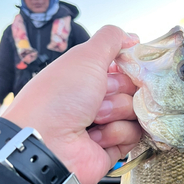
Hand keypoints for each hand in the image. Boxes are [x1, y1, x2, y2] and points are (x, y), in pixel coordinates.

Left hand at [2, 26, 141, 183]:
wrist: (47, 143)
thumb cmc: (61, 95)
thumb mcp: (85, 57)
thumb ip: (111, 39)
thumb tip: (133, 37)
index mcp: (89, 76)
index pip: (125, 66)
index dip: (128, 66)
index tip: (126, 66)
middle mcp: (98, 98)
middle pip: (133, 88)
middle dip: (119, 90)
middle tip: (100, 96)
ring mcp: (106, 123)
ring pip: (136, 111)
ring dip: (116, 112)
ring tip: (94, 119)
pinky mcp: (113, 147)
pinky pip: (133, 134)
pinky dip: (116, 133)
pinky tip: (95, 137)